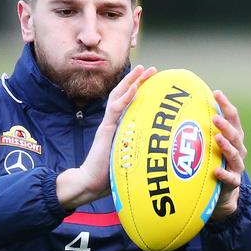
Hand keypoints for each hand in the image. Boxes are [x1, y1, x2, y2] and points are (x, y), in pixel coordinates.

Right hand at [56, 65, 156, 209]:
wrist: (90, 182)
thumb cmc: (109, 174)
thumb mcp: (127, 158)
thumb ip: (137, 149)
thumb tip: (159, 151)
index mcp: (118, 126)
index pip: (129, 102)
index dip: (139, 90)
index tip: (152, 80)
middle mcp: (113, 122)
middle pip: (124, 94)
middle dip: (137, 80)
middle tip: (152, 69)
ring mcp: (108, 124)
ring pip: (119, 96)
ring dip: (131, 82)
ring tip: (142, 70)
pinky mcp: (106, 130)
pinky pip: (116, 110)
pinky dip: (125, 97)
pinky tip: (134, 87)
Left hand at [210, 90, 247, 221]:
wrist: (222, 192)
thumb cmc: (211, 161)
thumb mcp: (207, 143)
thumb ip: (199, 127)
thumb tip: (176, 107)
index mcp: (233, 137)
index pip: (232, 117)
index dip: (226, 105)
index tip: (216, 93)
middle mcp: (238, 150)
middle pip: (235, 135)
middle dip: (225, 125)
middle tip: (215, 117)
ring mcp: (237, 166)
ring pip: (235, 155)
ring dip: (226, 146)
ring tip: (217, 138)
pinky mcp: (233, 183)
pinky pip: (231, 179)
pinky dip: (225, 175)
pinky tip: (216, 171)